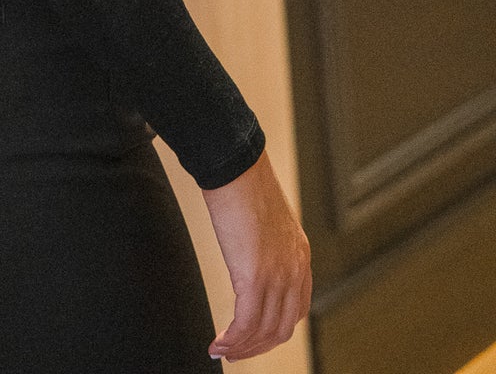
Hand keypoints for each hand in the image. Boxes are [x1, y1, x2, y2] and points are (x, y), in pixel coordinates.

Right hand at [200, 147, 310, 360]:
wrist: (234, 165)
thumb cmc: (243, 182)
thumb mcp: (266, 220)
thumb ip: (266, 243)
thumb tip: (249, 253)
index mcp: (299, 255)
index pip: (296, 309)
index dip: (274, 330)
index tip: (255, 337)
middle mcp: (294, 268)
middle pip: (282, 327)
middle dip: (258, 346)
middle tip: (237, 353)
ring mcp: (277, 274)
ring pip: (264, 330)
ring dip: (243, 347)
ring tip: (223, 351)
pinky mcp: (254, 276)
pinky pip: (246, 323)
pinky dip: (233, 339)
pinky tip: (219, 342)